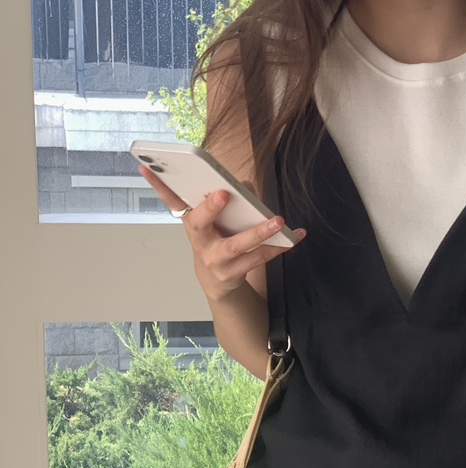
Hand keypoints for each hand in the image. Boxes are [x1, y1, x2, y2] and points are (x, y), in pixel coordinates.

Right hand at [137, 165, 305, 302]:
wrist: (217, 280)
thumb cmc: (217, 238)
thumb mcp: (215, 218)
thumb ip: (228, 196)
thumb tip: (244, 185)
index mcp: (190, 220)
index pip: (169, 198)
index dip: (156, 183)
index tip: (147, 166)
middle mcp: (198, 239)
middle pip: (200, 223)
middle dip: (210, 208)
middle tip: (222, 194)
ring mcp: (214, 259)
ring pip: (237, 245)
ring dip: (259, 232)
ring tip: (278, 220)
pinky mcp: (232, 274)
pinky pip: (258, 259)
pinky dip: (280, 247)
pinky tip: (296, 236)